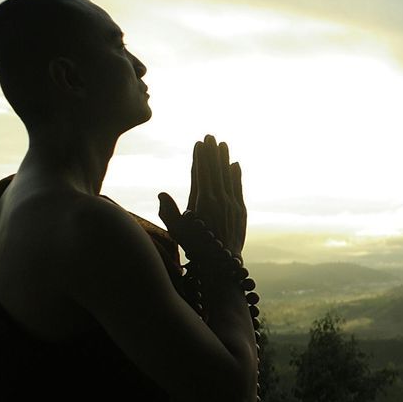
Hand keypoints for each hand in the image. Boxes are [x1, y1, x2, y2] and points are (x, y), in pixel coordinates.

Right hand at [157, 134, 247, 261]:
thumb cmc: (195, 248)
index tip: (199, 144)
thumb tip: (162, 193)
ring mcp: (231, 205)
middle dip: (212, 152)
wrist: (222, 265)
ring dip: (225, 159)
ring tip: (223, 144)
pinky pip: (238, 188)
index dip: (200, 158)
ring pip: (228, 176)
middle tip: (211, 136)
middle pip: (215, 170)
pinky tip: (235, 164)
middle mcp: (219, 200)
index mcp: (202, 202)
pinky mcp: (240, 211)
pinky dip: (236, 175)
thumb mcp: (177, 231)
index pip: (201, 173)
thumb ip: (168, 212)